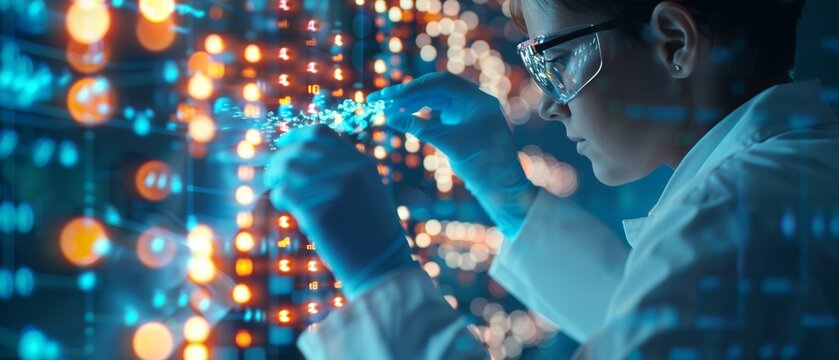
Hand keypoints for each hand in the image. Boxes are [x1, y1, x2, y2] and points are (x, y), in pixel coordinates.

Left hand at [263, 125, 414, 298]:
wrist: (382, 265)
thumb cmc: (371, 232)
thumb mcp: (368, 192)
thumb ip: (345, 172)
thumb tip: (305, 161)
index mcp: (361, 163)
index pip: (320, 133)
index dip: (295, 136)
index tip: (282, 145)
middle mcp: (349, 171)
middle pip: (299, 149)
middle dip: (279, 160)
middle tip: (272, 177)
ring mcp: (336, 190)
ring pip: (287, 169)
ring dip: (275, 178)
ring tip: (276, 190)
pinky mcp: (321, 212)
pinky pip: (285, 194)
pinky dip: (279, 198)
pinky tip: (286, 207)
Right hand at [368, 72, 535, 238]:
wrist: (502, 188)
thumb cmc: (484, 166)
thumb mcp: (450, 145)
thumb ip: (420, 129)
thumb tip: (390, 117)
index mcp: (478, 99)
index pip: (442, 83)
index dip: (413, 88)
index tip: (390, 96)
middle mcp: (472, 100)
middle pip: (434, 89)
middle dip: (406, 94)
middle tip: (378, 99)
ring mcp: (465, 111)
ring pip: (432, 100)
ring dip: (409, 104)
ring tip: (384, 109)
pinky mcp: (459, 123)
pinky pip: (434, 113)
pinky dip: (417, 115)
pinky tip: (400, 116)